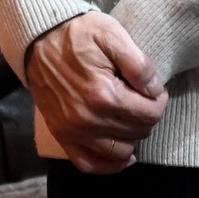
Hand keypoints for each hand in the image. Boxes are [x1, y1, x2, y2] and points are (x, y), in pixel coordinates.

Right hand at [25, 10, 167, 173]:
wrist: (39, 37)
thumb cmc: (79, 32)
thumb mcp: (112, 34)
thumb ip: (138, 64)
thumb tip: (155, 91)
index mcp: (104, 94)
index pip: (149, 113)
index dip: (159, 101)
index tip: (156, 90)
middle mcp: (89, 120)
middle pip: (137, 132)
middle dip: (148, 116)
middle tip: (144, 99)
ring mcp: (73, 132)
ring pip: (119, 152)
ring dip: (133, 137)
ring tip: (132, 117)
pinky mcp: (61, 136)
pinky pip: (90, 165)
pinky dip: (110, 164)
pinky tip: (123, 153)